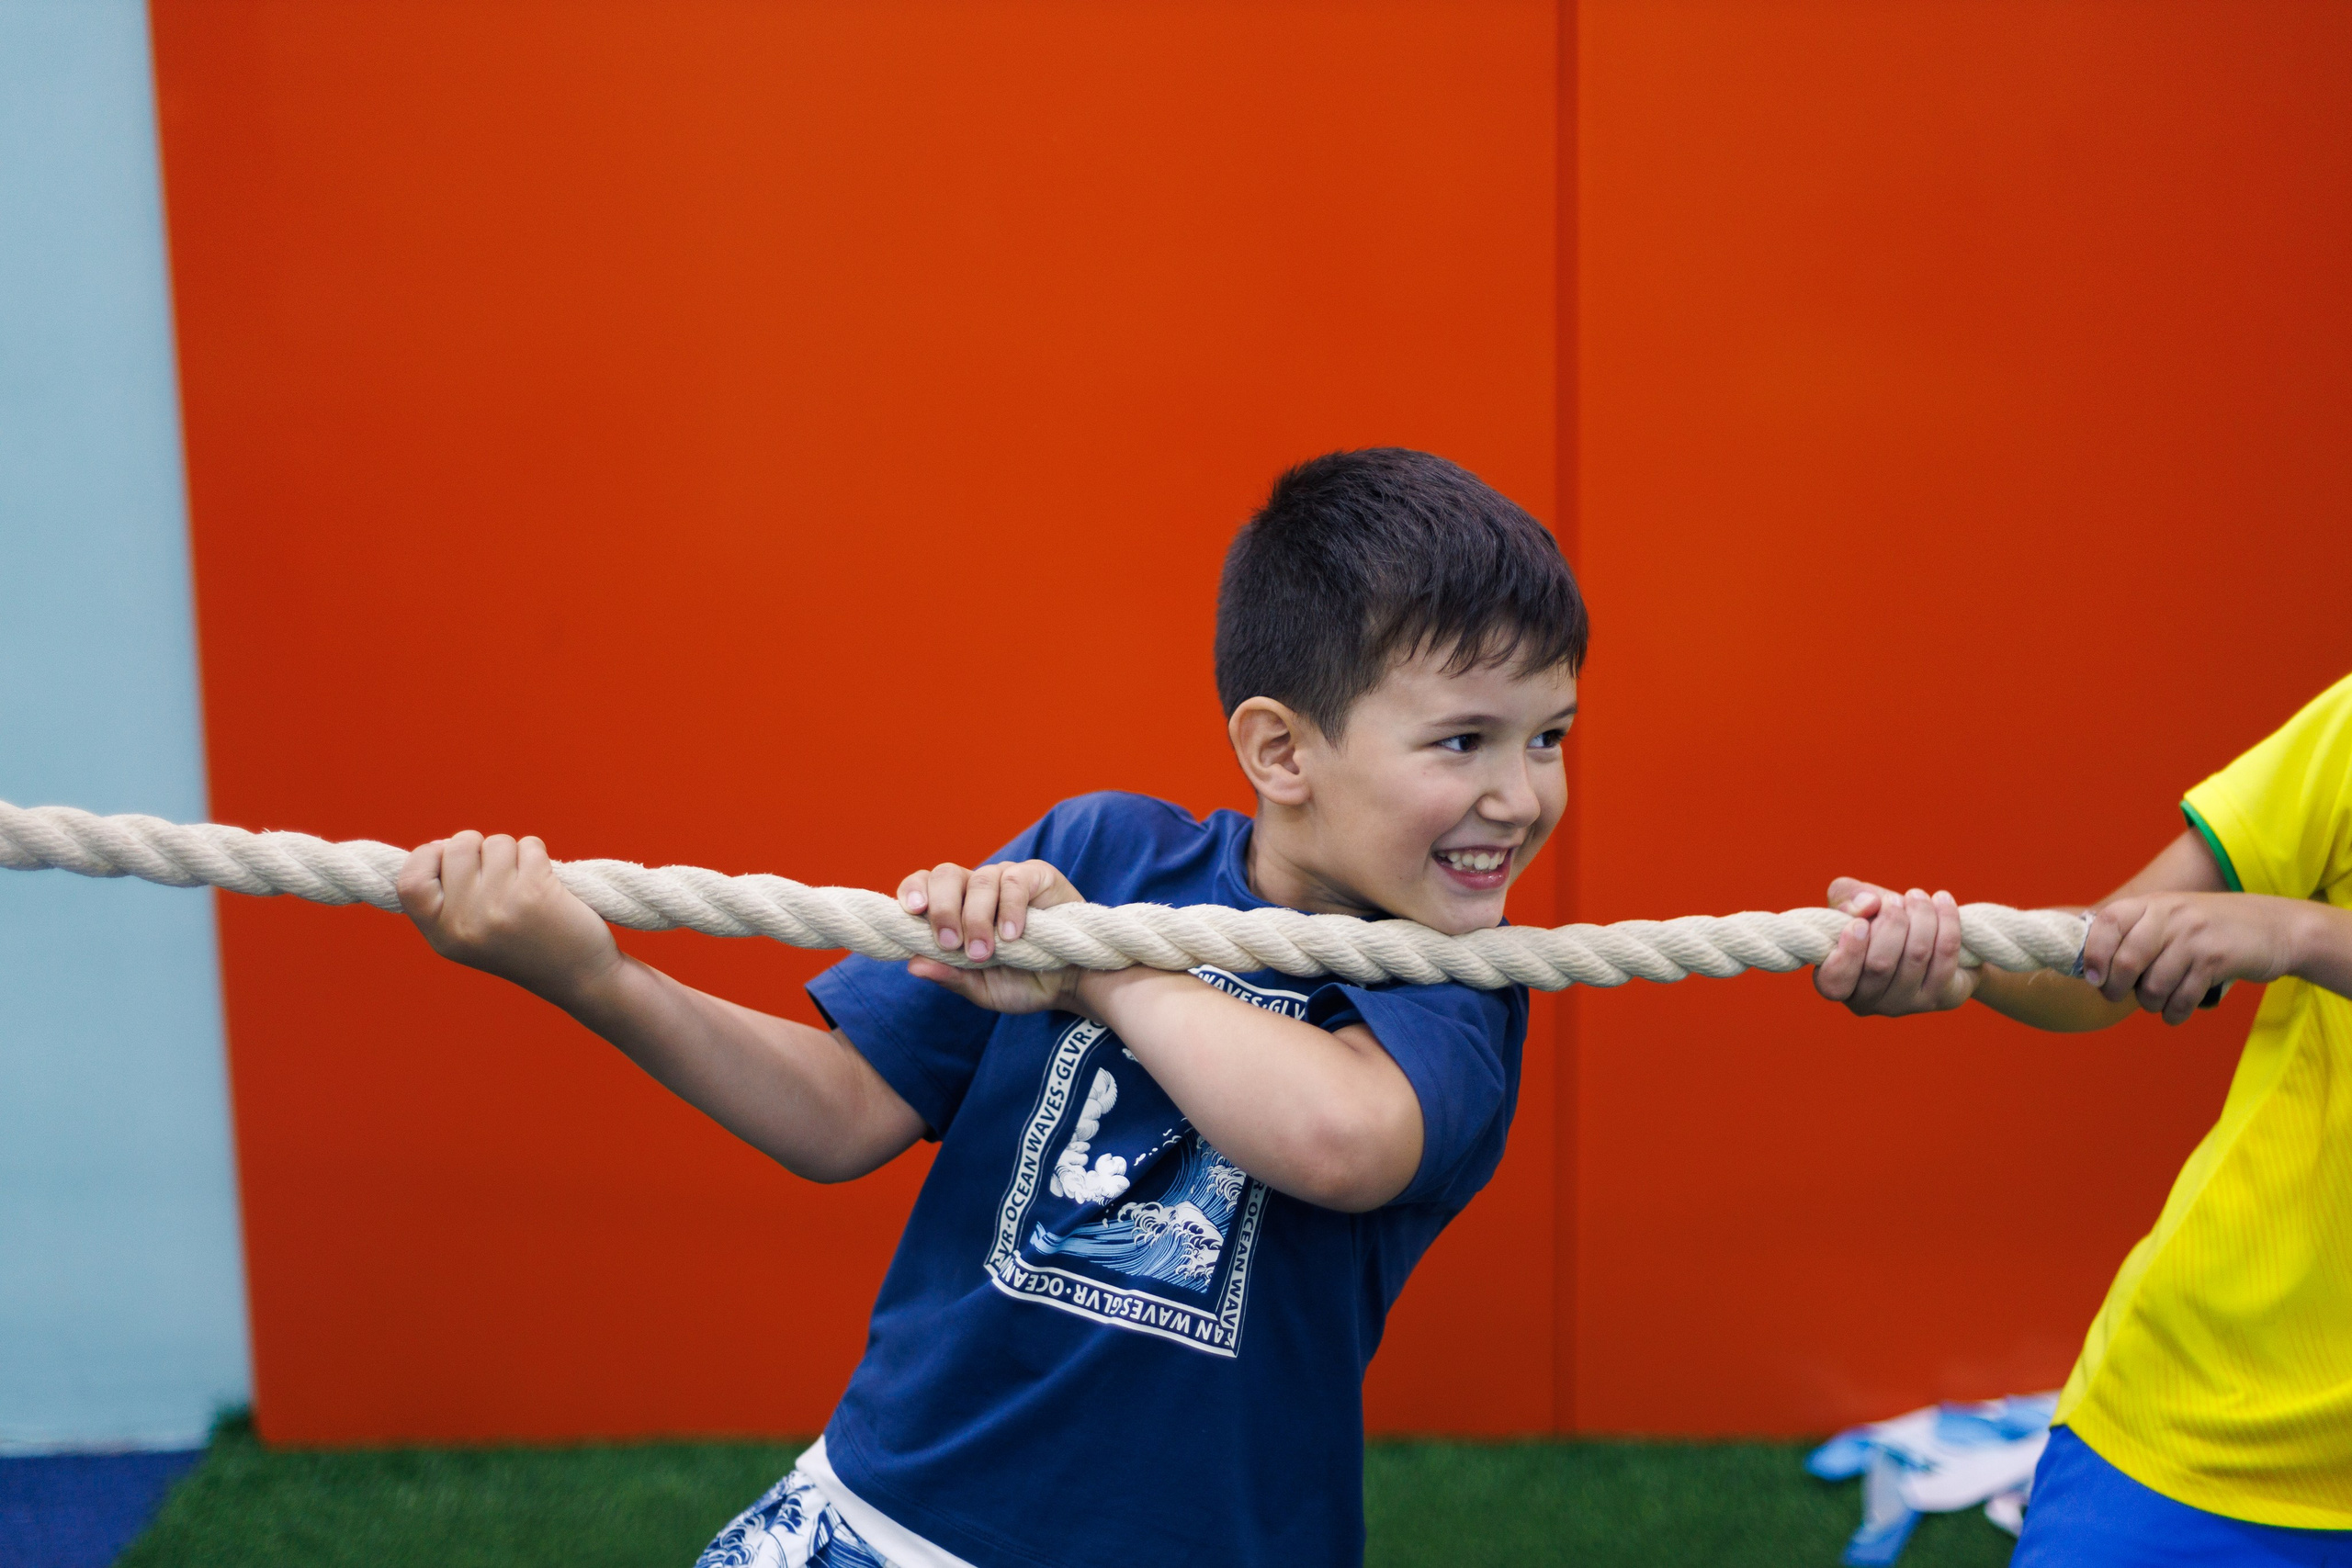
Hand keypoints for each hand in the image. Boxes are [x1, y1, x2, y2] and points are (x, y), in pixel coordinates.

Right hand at [396, 830, 619, 999]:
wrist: (580, 977)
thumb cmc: (526, 945)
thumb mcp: (472, 935)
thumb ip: (449, 898)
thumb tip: (440, 844)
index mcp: (442, 936)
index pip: (409, 882)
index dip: (426, 857)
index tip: (448, 858)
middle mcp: (464, 923)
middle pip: (456, 846)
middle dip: (479, 847)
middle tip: (500, 874)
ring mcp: (498, 907)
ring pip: (495, 842)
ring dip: (513, 853)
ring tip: (525, 884)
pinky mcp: (534, 892)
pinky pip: (528, 844)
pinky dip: (538, 854)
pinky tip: (546, 882)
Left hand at [901, 859, 1086, 1013]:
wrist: (1071, 984)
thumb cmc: (1023, 982)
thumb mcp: (982, 988)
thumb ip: (950, 976)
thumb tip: (913, 965)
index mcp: (957, 908)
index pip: (925, 885)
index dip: (913, 890)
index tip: (912, 911)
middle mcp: (977, 888)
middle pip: (946, 874)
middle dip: (942, 909)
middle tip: (950, 943)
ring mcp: (1007, 879)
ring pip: (980, 879)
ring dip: (976, 917)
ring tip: (985, 952)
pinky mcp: (1038, 876)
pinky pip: (1015, 881)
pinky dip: (1010, 907)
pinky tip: (1013, 935)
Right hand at [1812, 877, 1977, 1015]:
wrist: (1923, 936)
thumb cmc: (1876, 920)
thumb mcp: (1852, 904)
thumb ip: (1847, 897)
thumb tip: (1869, 903)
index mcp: (1838, 983)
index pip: (1835, 983)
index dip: (1848, 953)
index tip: (1860, 923)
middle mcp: (1869, 1002)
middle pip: (1880, 964)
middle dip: (1892, 922)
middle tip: (1895, 900)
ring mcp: (1907, 1004)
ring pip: (1916, 955)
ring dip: (1920, 915)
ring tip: (1916, 896)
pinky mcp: (1942, 997)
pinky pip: (1946, 954)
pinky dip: (1947, 920)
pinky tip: (1941, 900)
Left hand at [2081, 892, 2299, 1024]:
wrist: (2276, 927)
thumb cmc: (2211, 930)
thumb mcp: (2171, 918)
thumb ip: (2136, 934)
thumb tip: (2090, 968)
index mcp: (2152, 903)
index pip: (2107, 923)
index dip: (2094, 954)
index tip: (2093, 978)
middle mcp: (2170, 914)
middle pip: (2126, 962)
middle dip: (2116, 989)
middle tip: (2119, 997)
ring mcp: (2194, 935)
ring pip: (2153, 986)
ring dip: (2151, 1004)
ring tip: (2158, 1002)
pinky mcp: (2217, 958)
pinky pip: (2182, 997)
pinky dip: (2174, 1013)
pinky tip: (2176, 1012)